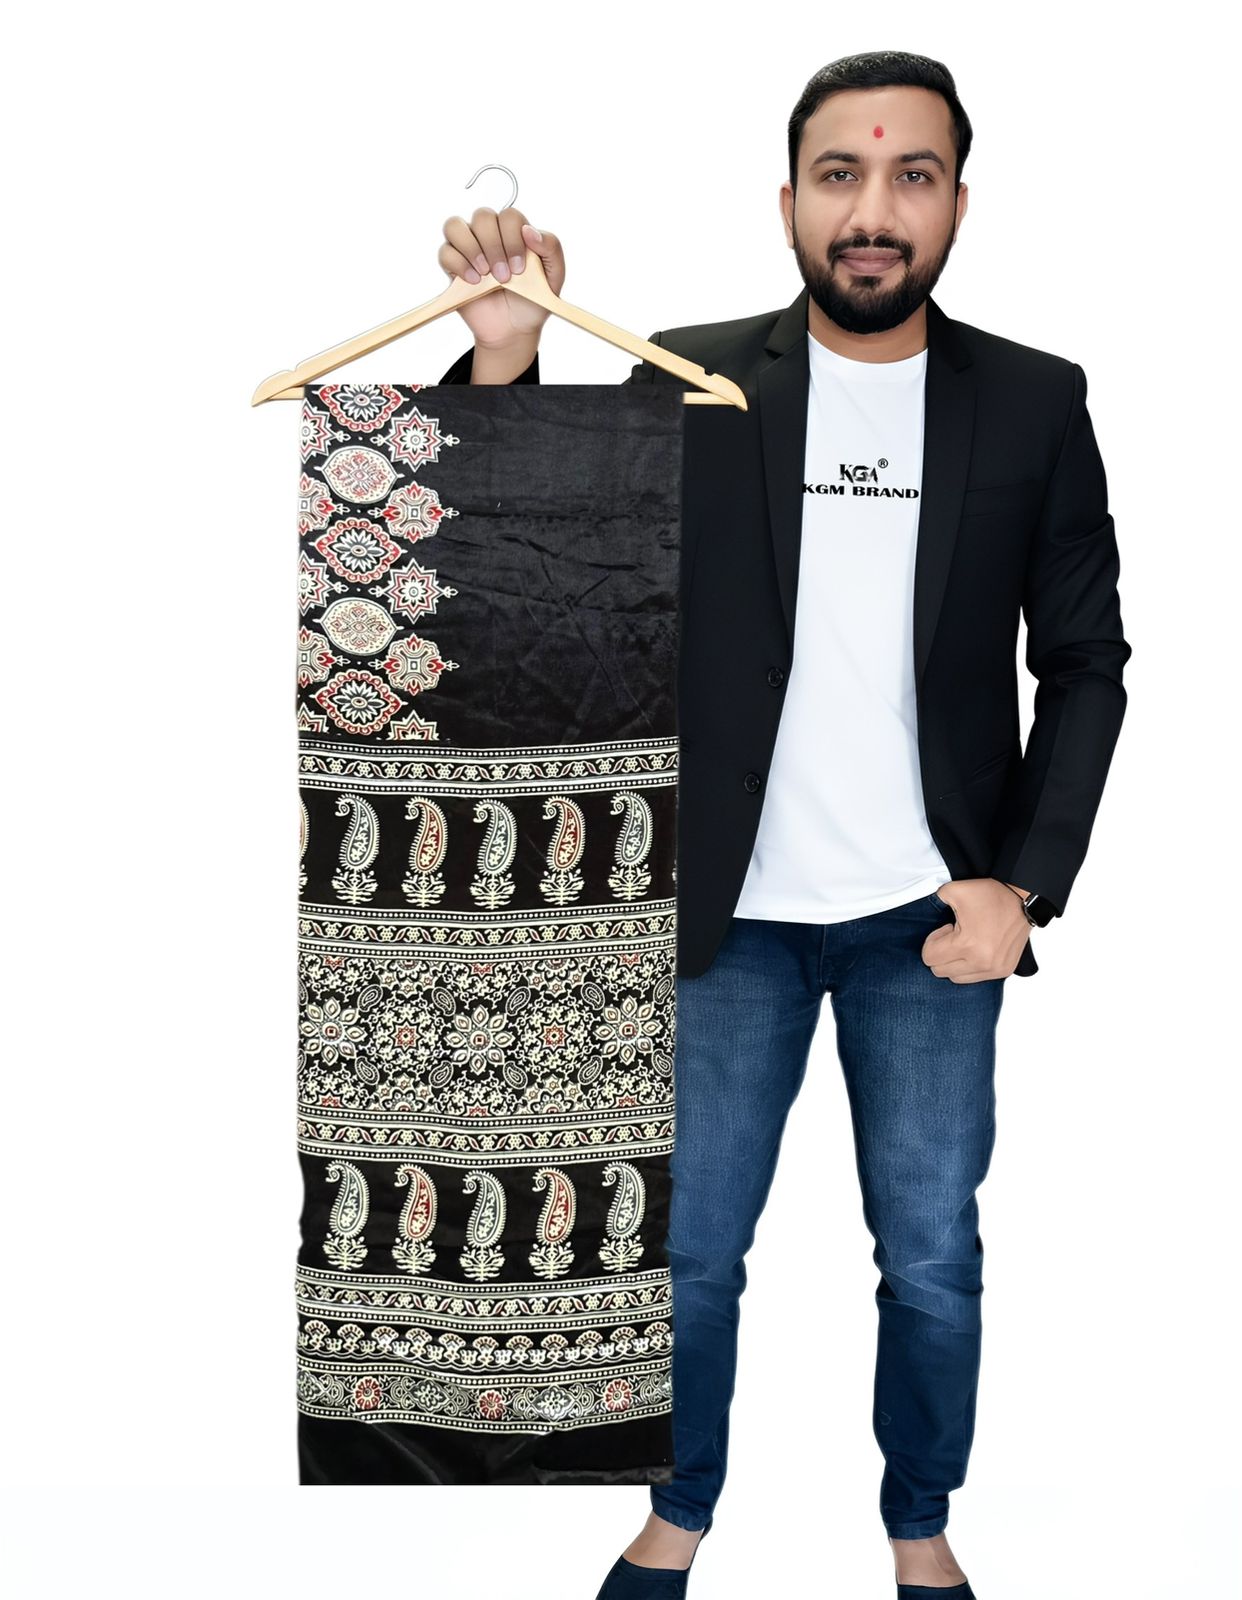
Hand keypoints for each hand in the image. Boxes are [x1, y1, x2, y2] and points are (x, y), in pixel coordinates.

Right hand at [438, 208, 565, 350]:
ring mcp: (469, 249)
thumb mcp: (554, 276)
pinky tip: (474, 282)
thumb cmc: (533, 301)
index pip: (509, 216)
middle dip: (494, 246)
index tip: (520, 269)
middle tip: (504, 276)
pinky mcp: (453, 267)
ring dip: (471, 249)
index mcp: (514, 232)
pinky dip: (459, 264)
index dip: (513, 238)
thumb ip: (551, 248)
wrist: (514, 330)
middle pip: (482, 216)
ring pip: (455, 225)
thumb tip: (529, 230)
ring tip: (485, 274)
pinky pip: (445, 252)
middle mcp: (489, 235)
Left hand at [922, 877, 1029, 982]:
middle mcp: (981, 962)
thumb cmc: (990, 895)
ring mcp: (994, 969)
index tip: (946, 929)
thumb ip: (934, 902)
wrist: (1023, 900)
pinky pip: (975, 978)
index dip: (933, 941)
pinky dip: (970, 967)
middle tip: (955, 935)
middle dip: (942, 953)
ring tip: (967, 943)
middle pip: (940, 971)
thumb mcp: (954, 891)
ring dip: (955, 963)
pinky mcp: (1003, 971)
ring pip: (957, 978)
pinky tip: (978, 949)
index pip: (929, 958)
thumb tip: (927, 913)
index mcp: (967, 945)